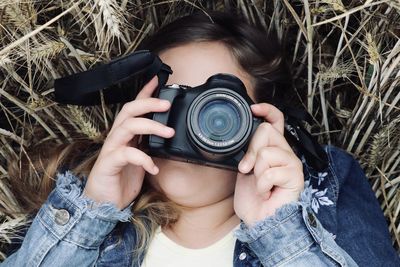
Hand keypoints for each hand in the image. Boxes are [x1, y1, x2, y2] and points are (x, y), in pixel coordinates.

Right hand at [83, 76, 174, 209]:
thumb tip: (168, 135)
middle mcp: (116, 138)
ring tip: (169, 133)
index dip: (144, 93)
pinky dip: (143, 158)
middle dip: (148, 104)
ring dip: (150, 126)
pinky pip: (126, 154)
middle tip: (167, 105)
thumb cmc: (122, 180)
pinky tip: (154, 167)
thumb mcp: (141, 159)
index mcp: (125, 135)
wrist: (103, 204)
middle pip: (129, 111)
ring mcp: (111, 149)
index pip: (134, 108)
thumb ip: (149, 145)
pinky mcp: (108, 164)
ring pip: (128, 127)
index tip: (157, 80)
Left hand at [234, 103, 303, 226]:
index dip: (267, 110)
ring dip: (256, 172)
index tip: (253, 108)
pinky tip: (266, 193)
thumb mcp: (245, 168)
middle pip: (266, 131)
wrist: (260, 220)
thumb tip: (244, 134)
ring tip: (261, 185)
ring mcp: (292, 163)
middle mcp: (285, 152)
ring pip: (266, 152)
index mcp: (273, 148)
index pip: (276, 120)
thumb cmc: (253, 196)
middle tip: (248, 169)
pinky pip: (269, 172)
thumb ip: (248, 150)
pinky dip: (262, 186)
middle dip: (251, 151)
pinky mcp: (295, 176)